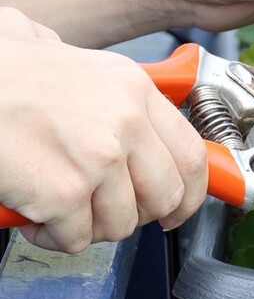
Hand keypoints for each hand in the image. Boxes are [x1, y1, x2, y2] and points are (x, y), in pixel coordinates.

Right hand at [0, 7, 207, 252]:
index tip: (179, 206)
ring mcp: (100, 157)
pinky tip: (35, 213)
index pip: (191, 153)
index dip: (189, 192)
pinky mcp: (65, 192)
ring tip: (61, 207)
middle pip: (166, 195)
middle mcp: (127, 122)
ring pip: (121, 224)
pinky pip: (75, 238)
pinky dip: (53, 236)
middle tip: (110, 214)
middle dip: (139, 216)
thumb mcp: (76, 60)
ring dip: (89, 227)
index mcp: (135, 90)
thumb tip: (128, 106)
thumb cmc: (7, 71)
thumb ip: (107, 88)